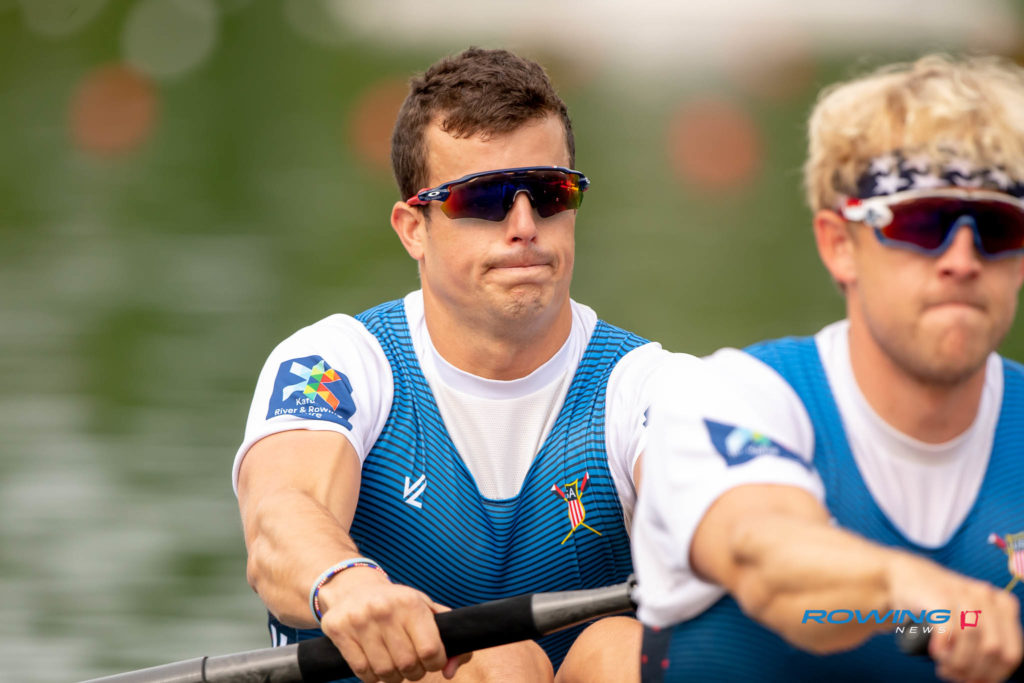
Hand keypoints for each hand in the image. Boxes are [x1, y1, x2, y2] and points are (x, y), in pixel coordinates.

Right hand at [317, 567, 471, 681]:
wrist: (353, 588)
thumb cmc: (396, 604)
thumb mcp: (424, 608)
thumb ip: (448, 636)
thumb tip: (451, 671)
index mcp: (410, 603)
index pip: (430, 650)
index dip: (435, 663)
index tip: (431, 661)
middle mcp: (385, 609)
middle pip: (408, 664)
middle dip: (413, 672)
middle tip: (411, 665)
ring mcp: (360, 620)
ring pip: (384, 672)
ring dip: (392, 676)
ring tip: (393, 665)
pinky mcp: (339, 630)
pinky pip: (362, 672)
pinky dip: (372, 676)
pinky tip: (375, 664)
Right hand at [887, 552, 1021, 682]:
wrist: (903, 575)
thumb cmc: (938, 604)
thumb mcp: (969, 619)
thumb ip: (985, 642)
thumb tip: (986, 680)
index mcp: (1002, 604)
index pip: (1012, 653)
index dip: (996, 674)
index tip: (977, 681)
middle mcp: (986, 597)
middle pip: (994, 649)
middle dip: (975, 671)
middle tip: (955, 675)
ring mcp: (963, 594)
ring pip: (973, 641)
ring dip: (957, 663)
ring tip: (943, 667)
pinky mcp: (940, 596)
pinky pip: (950, 631)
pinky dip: (943, 650)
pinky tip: (935, 652)